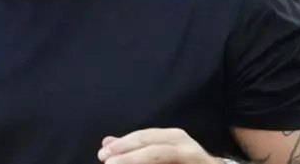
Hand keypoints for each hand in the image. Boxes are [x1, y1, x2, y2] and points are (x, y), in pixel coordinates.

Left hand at [98, 128, 220, 163]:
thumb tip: (106, 142)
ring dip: (140, 161)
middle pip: (155, 150)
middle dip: (130, 156)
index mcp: (174, 137)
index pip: (144, 138)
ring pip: (164, 157)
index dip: (122, 145)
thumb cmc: (182, 160)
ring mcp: (196, 159)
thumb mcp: (158, 151)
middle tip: (108, 163)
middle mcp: (186, 147)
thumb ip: (133, 148)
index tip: (102, 154)